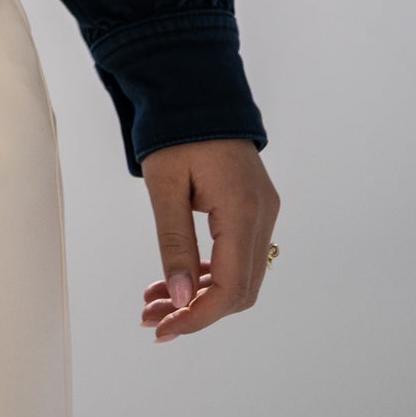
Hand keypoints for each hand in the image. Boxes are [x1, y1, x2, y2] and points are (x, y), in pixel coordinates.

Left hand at [139, 136, 279, 342]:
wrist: (194, 86)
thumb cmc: (174, 129)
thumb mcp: (164, 184)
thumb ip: (174, 242)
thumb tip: (181, 299)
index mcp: (243, 210)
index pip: (231, 287)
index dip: (199, 316)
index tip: (163, 330)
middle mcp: (263, 216)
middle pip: (240, 289)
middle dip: (196, 310)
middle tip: (152, 319)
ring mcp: (263, 212)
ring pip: (239, 275)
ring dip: (200, 294)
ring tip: (154, 302)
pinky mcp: (254, 207)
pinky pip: (237, 253)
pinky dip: (207, 272)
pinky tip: (174, 279)